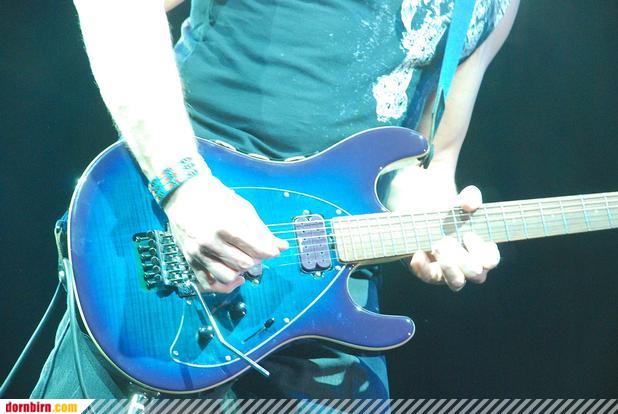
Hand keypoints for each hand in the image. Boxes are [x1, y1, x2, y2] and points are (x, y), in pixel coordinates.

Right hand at [164, 174, 287, 292]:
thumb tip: (282, 247)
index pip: (256, 249)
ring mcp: (198, 253)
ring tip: (244, 261)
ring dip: (241, 272)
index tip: (272, 250)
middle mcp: (210, 242)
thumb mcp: (242, 209)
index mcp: (225, 225)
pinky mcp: (191, 261)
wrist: (184, 195)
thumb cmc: (216, 198)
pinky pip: (209, 285)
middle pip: (245, 264)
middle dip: (256, 260)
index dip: (269, 252)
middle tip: (257, 252)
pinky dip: (226, 285)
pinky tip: (236, 277)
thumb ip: (261, 230)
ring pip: (228, 277)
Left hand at [408, 186, 499, 290]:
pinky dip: (423, 267)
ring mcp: (449, 272)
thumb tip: (469, 205)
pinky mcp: (429, 272)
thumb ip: (470, 197)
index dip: (483, 252)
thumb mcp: (461, 198)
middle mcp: (468, 266)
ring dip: (449, 266)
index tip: (468, 234)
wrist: (422, 212)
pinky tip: (418, 253)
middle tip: (447, 240)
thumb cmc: (450, 210)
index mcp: (481, 251)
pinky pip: (428, 276)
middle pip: (476, 275)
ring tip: (438, 245)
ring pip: (456, 283)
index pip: (491, 260)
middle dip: (464, 260)